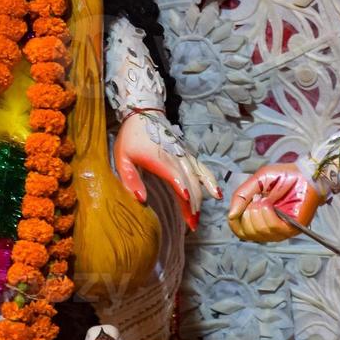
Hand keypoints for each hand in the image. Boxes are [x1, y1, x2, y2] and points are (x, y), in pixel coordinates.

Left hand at [114, 111, 219, 230]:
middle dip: (192, 205)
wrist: (144, 114)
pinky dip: (210, 181)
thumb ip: (130, 179)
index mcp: (159, 159)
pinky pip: (202, 169)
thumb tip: (142, 200)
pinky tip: (217, 193)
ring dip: (200, 198)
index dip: (182, 189)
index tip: (188, 203)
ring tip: (199, 217)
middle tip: (192, 225)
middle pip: (189, 183)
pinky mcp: (188, 154)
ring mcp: (184, 155)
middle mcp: (176, 157)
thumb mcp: (122, 158)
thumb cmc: (131, 138)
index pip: (174, 176)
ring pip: (197, 178)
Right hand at [228, 163, 322, 242]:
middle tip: (256, 201)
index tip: (240, 206)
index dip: (235, 220)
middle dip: (247, 215)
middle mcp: (268, 227)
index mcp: (258, 217)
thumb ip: (241, 196)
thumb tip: (231, 215)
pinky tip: (270, 204)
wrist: (307, 174)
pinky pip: (273, 229)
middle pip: (246, 233)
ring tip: (265, 200)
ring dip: (258, 213)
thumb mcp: (257, 181)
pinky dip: (268, 215)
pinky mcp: (291, 229)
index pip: (239, 230)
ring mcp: (280, 230)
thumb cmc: (285, 176)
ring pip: (259, 232)